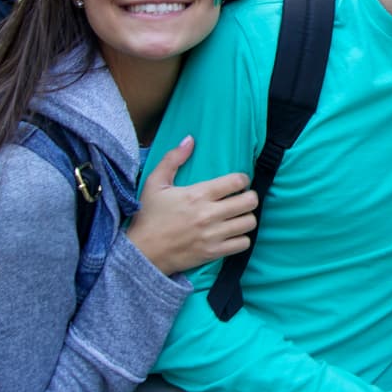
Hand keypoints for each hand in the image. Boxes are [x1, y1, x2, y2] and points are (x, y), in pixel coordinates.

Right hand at [126, 136, 257, 274]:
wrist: (141, 252)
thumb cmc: (148, 215)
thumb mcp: (155, 183)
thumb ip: (173, 159)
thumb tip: (190, 139)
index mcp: (198, 194)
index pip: (236, 181)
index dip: (242, 179)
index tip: (238, 182)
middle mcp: (209, 214)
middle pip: (249, 201)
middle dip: (249, 197)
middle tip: (242, 198)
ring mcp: (213, 235)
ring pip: (249, 222)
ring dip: (247, 217)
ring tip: (238, 216)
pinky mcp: (213, 252)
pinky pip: (243, 244)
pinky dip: (242, 238)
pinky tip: (233, 233)